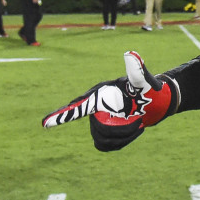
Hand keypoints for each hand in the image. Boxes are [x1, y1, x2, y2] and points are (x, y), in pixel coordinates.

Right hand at [42, 51, 178, 150]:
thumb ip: (136, 70)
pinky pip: (105, 146)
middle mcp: (94, 108)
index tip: (44, 123)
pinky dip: (121, 143)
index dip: (61, 115)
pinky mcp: (104, 132)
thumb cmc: (147, 89)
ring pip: (102, 139)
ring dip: (124, 136)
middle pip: (98, 129)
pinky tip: (134, 132)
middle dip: (121, 129)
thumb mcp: (143, 80)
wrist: (155, 102)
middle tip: (139, 121)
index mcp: (98, 95)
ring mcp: (98, 121)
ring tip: (138, 124)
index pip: (77, 106)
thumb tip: (131, 53)